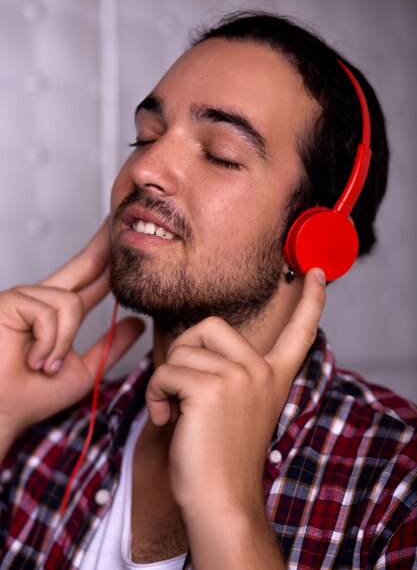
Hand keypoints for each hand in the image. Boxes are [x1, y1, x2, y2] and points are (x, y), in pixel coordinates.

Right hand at [0, 220, 143, 453]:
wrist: (2, 414)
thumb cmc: (31, 396)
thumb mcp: (84, 369)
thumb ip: (111, 346)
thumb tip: (136, 324)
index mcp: (56, 315)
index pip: (89, 281)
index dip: (107, 262)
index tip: (121, 242)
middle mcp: (41, 301)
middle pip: (81, 265)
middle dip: (102, 246)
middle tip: (119, 219)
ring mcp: (25, 298)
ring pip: (70, 304)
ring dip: (62, 343)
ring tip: (45, 365)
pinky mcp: (10, 302)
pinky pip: (49, 313)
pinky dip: (48, 342)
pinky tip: (35, 359)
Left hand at [145, 269, 325, 520]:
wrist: (220, 502)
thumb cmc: (219, 459)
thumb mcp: (235, 407)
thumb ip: (228, 373)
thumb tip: (190, 346)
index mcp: (273, 377)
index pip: (299, 332)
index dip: (311, 301)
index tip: (317, 273)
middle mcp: (261, 372)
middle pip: (207, 325)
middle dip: (182, 351)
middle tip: (180, 387)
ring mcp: (239, 377)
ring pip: (181, 350)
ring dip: (165, 381)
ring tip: (174, 412)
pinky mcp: (211, 388)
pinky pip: (165, 371)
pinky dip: (155, 395)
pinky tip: (167, 420)